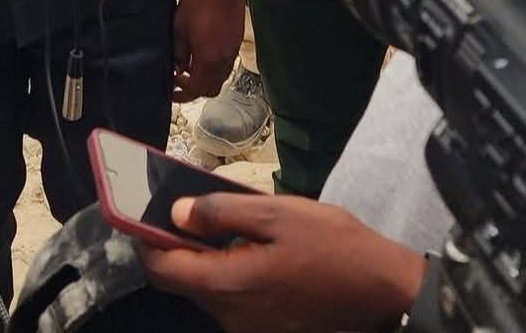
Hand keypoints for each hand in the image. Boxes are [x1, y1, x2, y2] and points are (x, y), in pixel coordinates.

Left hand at [138, 192, 425, 332]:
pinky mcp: (268, 328)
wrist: (383, 291)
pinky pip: (233, 299)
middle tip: (191, 205)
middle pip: (183, 280)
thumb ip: (221, 212)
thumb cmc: (332, 246)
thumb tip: (176, 213)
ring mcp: (250, 328)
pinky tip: (252, 247)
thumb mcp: (276, 213)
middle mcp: (231, 316)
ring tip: (228, 220)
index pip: (161, 269)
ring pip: (208, 289)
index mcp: (228, 285)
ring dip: (207, 257)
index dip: (146, 238)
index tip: (142, 209)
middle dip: (179, 243)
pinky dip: (230, 271)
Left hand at [173, 0, 245, 102]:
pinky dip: (215, 68)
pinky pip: (226, 66)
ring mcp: (232, 52)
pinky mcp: (237, 43)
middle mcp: (223, 60)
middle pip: (211, 89)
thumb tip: (178, 66)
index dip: (183, 95)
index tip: (173, 92)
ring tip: (191, 67)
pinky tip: (204, 55)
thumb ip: (178, 50)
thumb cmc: (199, 0)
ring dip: (206, 79)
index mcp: (207, 58)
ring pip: (220, 78)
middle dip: (195, 90)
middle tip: (180, 80)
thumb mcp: (179, 25)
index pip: (196, 89)